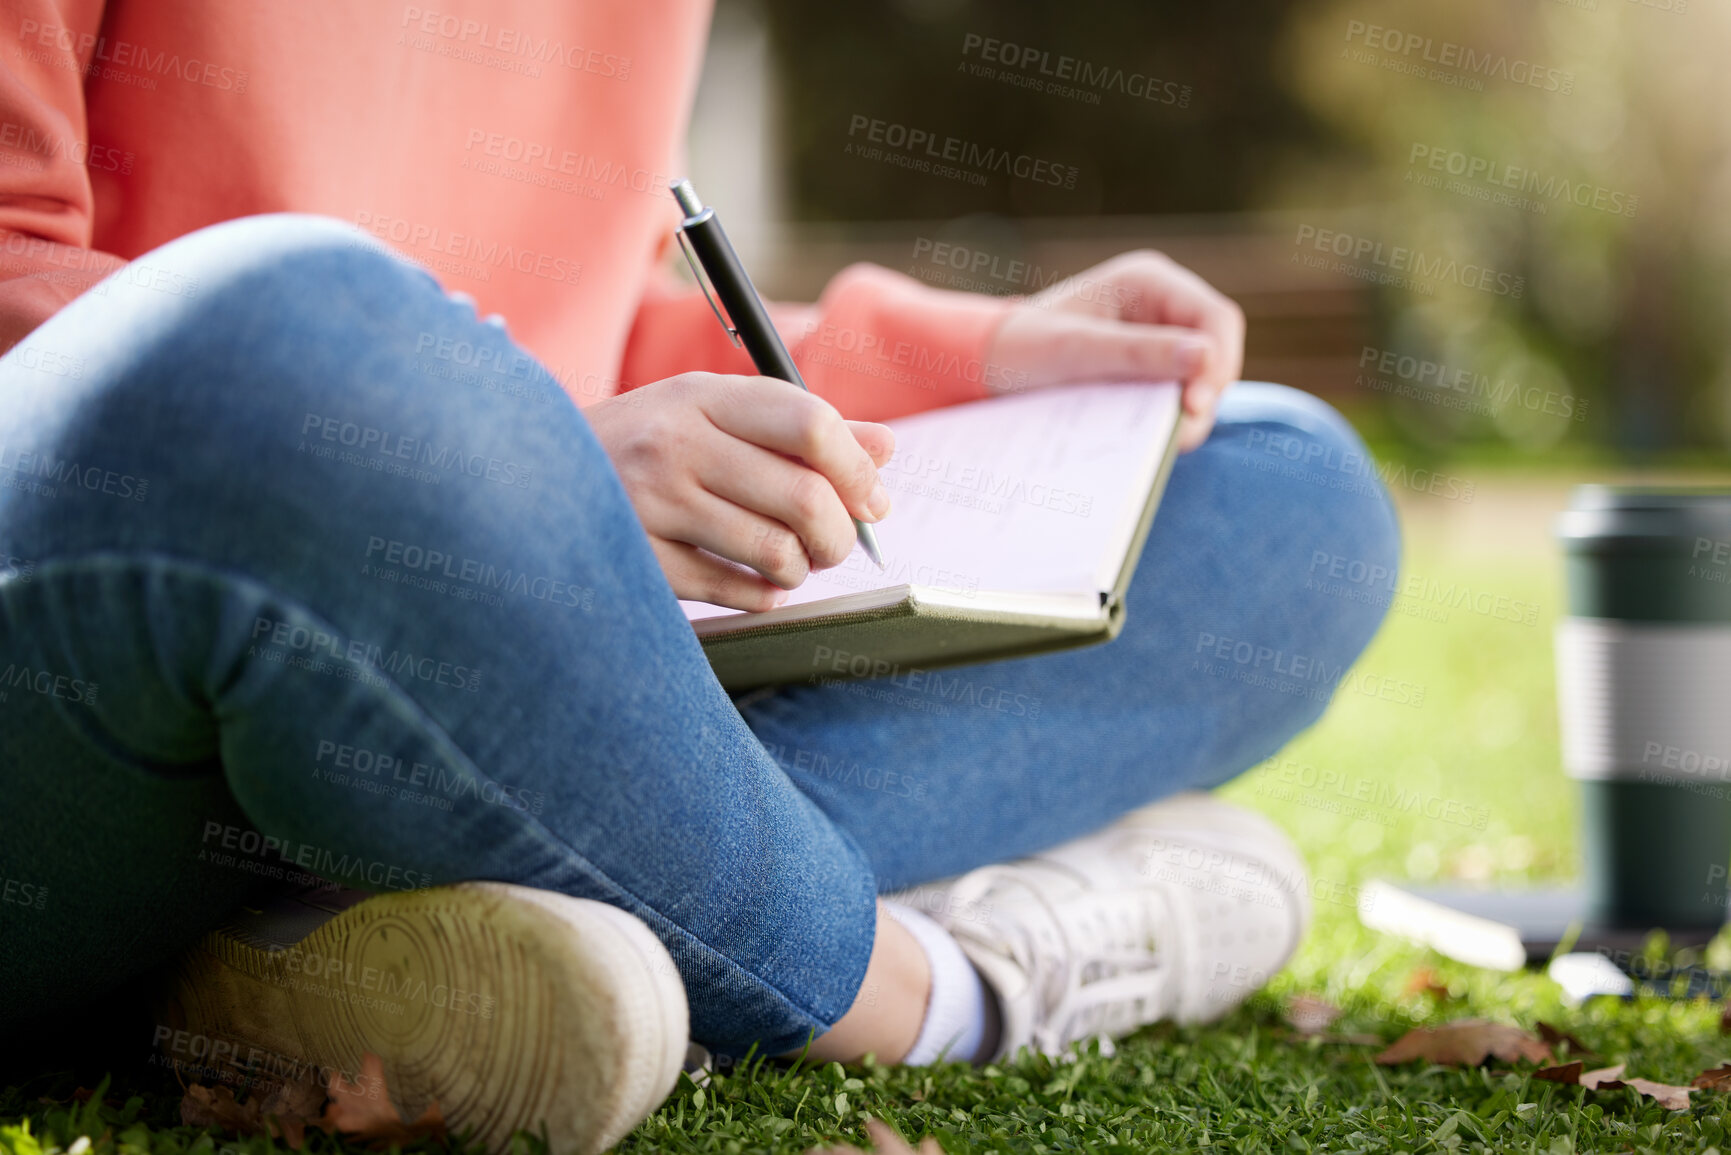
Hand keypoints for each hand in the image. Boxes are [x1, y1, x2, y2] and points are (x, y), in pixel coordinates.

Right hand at [586, 373, 893, 610]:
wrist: (535, 481)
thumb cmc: (647, 448)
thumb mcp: (710, 415)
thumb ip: (799, 428)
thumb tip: (886, 451)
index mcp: (701, 397)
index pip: (809, 422)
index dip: (857, 468)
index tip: (872, 500)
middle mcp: (674, 444)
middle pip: (805, 497)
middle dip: (839, 534)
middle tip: (834, 545)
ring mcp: (650, 505)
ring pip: (777, 554)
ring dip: (802, 570)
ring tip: (791, 563)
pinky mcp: (639, 561)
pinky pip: (738, 593)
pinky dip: (764, 596)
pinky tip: (756, 583)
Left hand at [984, 249, 1244, 450]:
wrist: (987, 367)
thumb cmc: (1022, 348)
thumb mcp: (1076, 352)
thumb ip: (1139, 353)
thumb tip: (1204, 358)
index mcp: (1150, 281)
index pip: (1216, 318)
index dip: (1217, 362)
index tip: (1194, 406)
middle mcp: (1163, 305)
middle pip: (1216, 352)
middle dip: (1204, 394)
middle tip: (1176, 437)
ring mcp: (1158, 337)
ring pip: (1201, 379)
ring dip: (1187, 411)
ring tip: (1160, 442)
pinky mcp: (1149, 369)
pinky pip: (1177, 394)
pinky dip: (1168, 416)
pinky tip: (1146, 437)